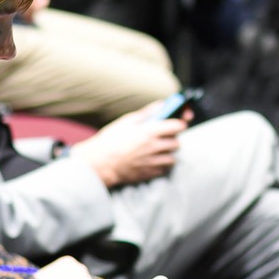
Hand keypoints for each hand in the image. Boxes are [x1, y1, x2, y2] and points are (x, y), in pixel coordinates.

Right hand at [69, 112, 184, 188]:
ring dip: (168, 153)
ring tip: (157, 150)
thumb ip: (147, 113)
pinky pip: (164, 170)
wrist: (99, 163)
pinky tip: (152, 160)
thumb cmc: (110, 140)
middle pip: (177, 143)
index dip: (179, 123)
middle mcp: (154, 147)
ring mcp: (153, 162)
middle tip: (163, 137)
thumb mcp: (126, 121)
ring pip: (173, 158)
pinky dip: (161, 165)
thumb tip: (161, 105)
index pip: (178, 126)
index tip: (177, 123)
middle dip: (172, 139)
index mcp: (150, 131)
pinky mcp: (149, 174)